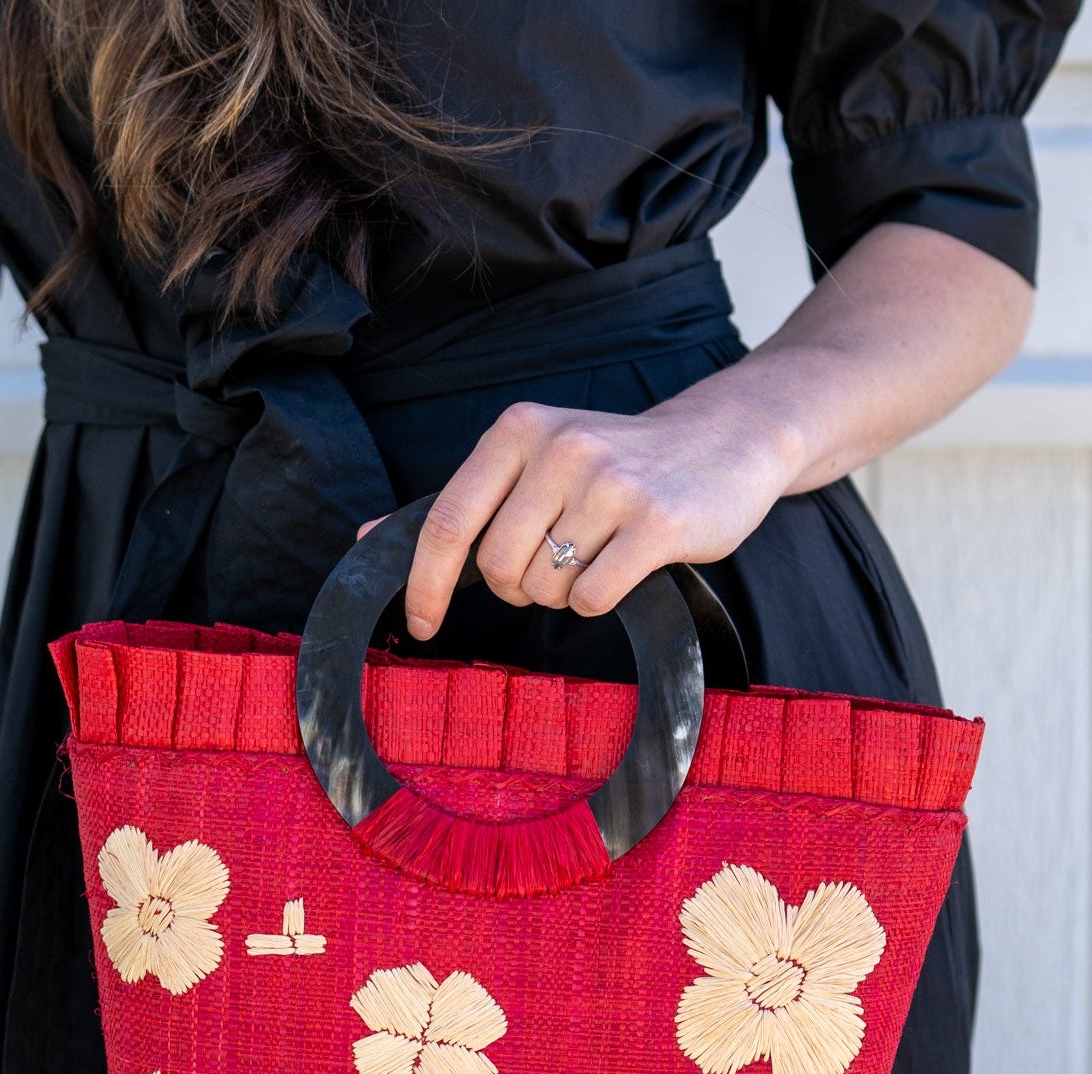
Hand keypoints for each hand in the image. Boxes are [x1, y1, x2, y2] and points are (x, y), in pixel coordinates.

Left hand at [387, 392, 800, 638]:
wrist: (726, 440)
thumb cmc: (617, 464)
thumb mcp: (533, 462)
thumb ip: (462, 502)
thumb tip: (365, 537)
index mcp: (519, 430)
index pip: (446, 521)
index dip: (423, 584)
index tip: (419, 625)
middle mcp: (561, 449)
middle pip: (497, 568)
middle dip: (519, 586)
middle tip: (558, 561)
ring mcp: (610, 484)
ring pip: (546, 588)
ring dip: (565, 592)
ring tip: (601, 551)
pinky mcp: (656, 523)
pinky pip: (593, 599)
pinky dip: (602, 600)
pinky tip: (627, 566)